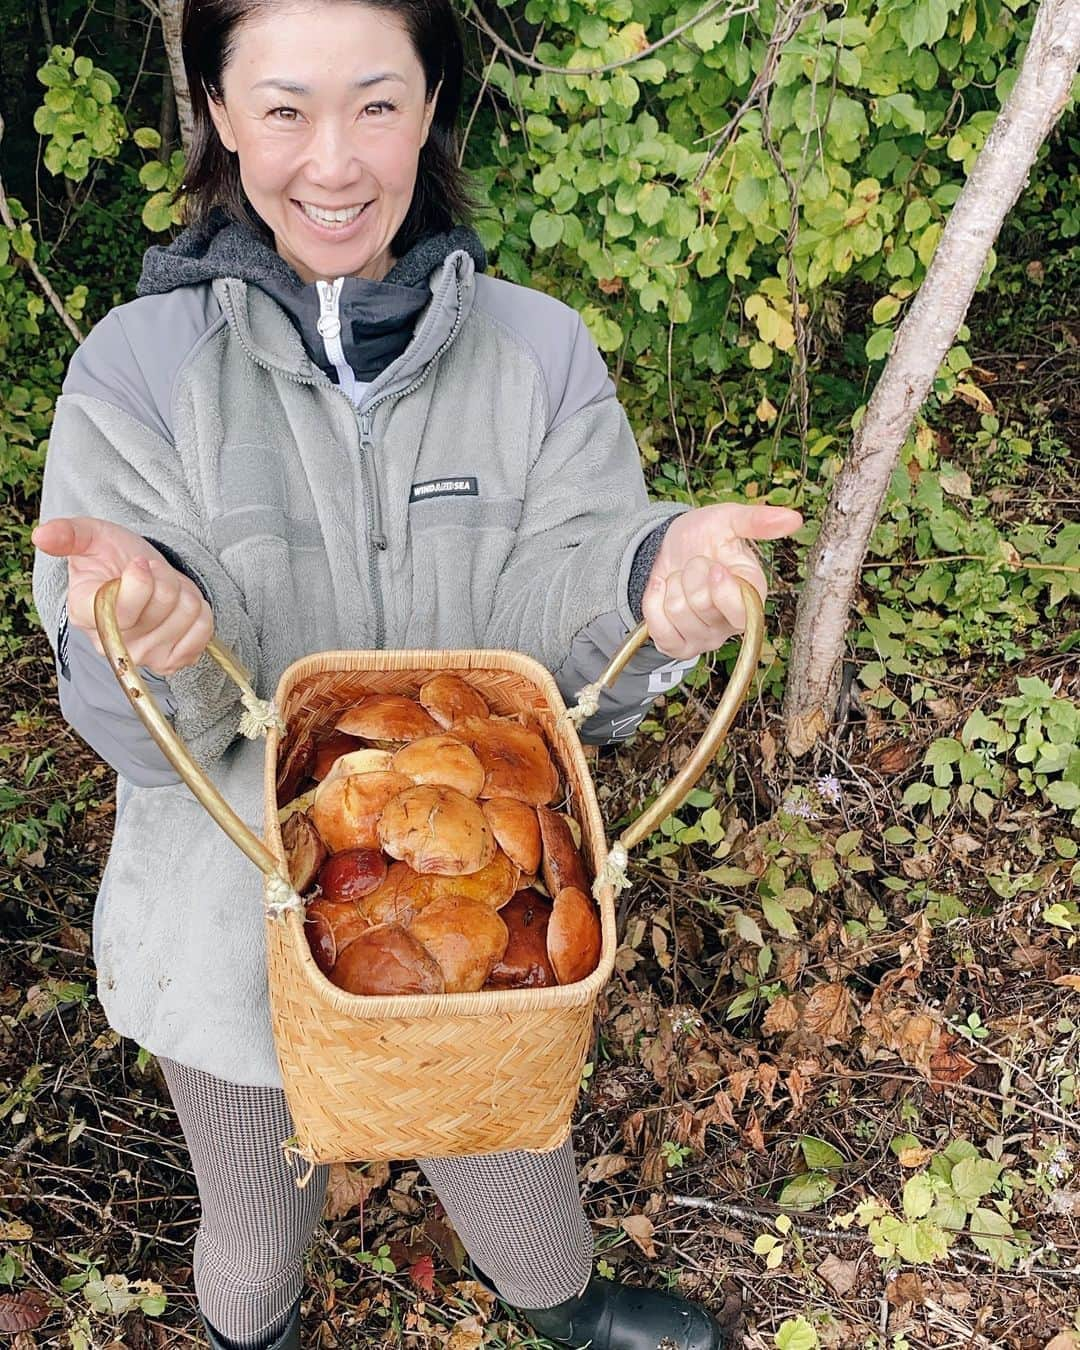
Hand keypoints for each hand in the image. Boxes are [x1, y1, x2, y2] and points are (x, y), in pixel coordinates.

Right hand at [32, 516, 213, 676]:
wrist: (140, 578)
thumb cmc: (112, 557)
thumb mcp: (91, 537)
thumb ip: (69, 533)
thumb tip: (41, 535)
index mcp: (84, 613)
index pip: (119, 610)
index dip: (140, 583)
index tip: (139, 562)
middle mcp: (110, 642)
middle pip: (160, 607)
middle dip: (164, 578)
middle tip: (151, 573)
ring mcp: (143, 655)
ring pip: (186, 614)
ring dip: (183, 592)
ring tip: (163, 589)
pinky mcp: (171, 661)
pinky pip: (203, 632)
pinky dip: (200, 613)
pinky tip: (179, 608)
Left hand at [642, 503, 802, 659]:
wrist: (672, 547)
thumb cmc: (706, 536)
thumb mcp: (728, 519)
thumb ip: (757, 520)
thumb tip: (794, 519)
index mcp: (752, 594)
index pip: (741, 610)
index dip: (721, 589)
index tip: (714, 566)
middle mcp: (732, 623)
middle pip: (701, 604)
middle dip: (690, 574)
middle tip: (696, 563)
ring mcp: (706, 638)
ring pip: (677, 612)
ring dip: (671, 586)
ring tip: (682, 577)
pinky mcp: (680, 646)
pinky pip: (658, 632)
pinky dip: (653, 602)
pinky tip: (663, 590)